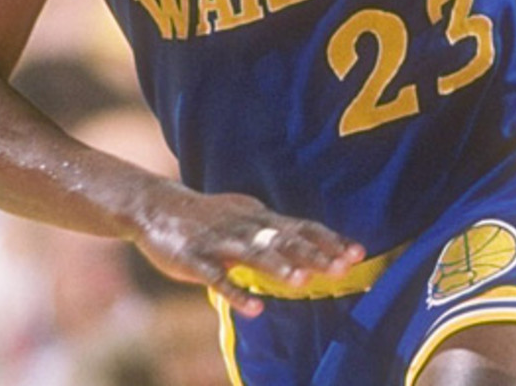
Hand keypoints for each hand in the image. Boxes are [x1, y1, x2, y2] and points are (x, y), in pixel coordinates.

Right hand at [132, 180, 365, 315]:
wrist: (157, 207)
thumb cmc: (209, 216)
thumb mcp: (246, 216)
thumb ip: (274, 231)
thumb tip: (311, 240)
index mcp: (260, 219)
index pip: (301, 227)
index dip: (329, 240)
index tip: (358, 252)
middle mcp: (245, 228)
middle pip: (284, 240)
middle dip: (314, 254)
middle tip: (343, 267)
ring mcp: (219, 242)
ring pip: (253, 255)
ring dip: (279, 267)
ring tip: (303, 281)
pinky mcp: (194, 259)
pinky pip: (217, 278)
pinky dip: (236, 292)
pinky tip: (255, 308)